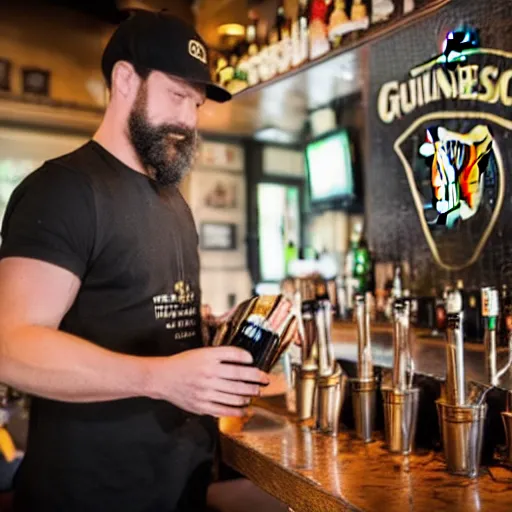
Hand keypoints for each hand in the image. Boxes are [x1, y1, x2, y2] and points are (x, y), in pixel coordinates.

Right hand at [147, 346, 269, 416]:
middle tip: (265, 381)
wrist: (163, 378)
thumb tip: (246, 358)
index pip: (237, 361)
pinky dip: (237, 411)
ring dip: (249, 395)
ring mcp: (206, 392)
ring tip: (254, 393)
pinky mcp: (202, 406)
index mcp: (210, 360)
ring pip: (235, 396)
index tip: (259, 366)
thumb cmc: (185, 363)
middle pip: (240, 379)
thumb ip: (224, 354)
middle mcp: (209, 375)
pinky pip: (224, 410)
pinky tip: (244, 409)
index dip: (251, 364)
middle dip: (256, 381)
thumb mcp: (204, 353)